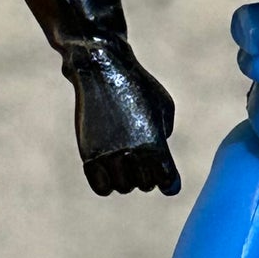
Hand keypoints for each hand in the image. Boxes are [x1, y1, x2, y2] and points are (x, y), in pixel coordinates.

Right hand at [65, 43, 181, 196]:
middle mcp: (131, 153)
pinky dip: (107, 184)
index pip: (167, 182)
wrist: (101, 70)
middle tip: (144, 162)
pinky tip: (110, 171)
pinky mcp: (89, 154)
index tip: (168, 181)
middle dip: (148, 176)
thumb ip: (164, 134)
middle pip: (145, 185)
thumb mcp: (164, 106)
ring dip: (127, 179)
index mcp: (154, 143)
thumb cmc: (137, 85)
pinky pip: (101, 187)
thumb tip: (155, 158)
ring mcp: (108, 155)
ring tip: (126, 162)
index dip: (170, 183)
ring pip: (123, 187)